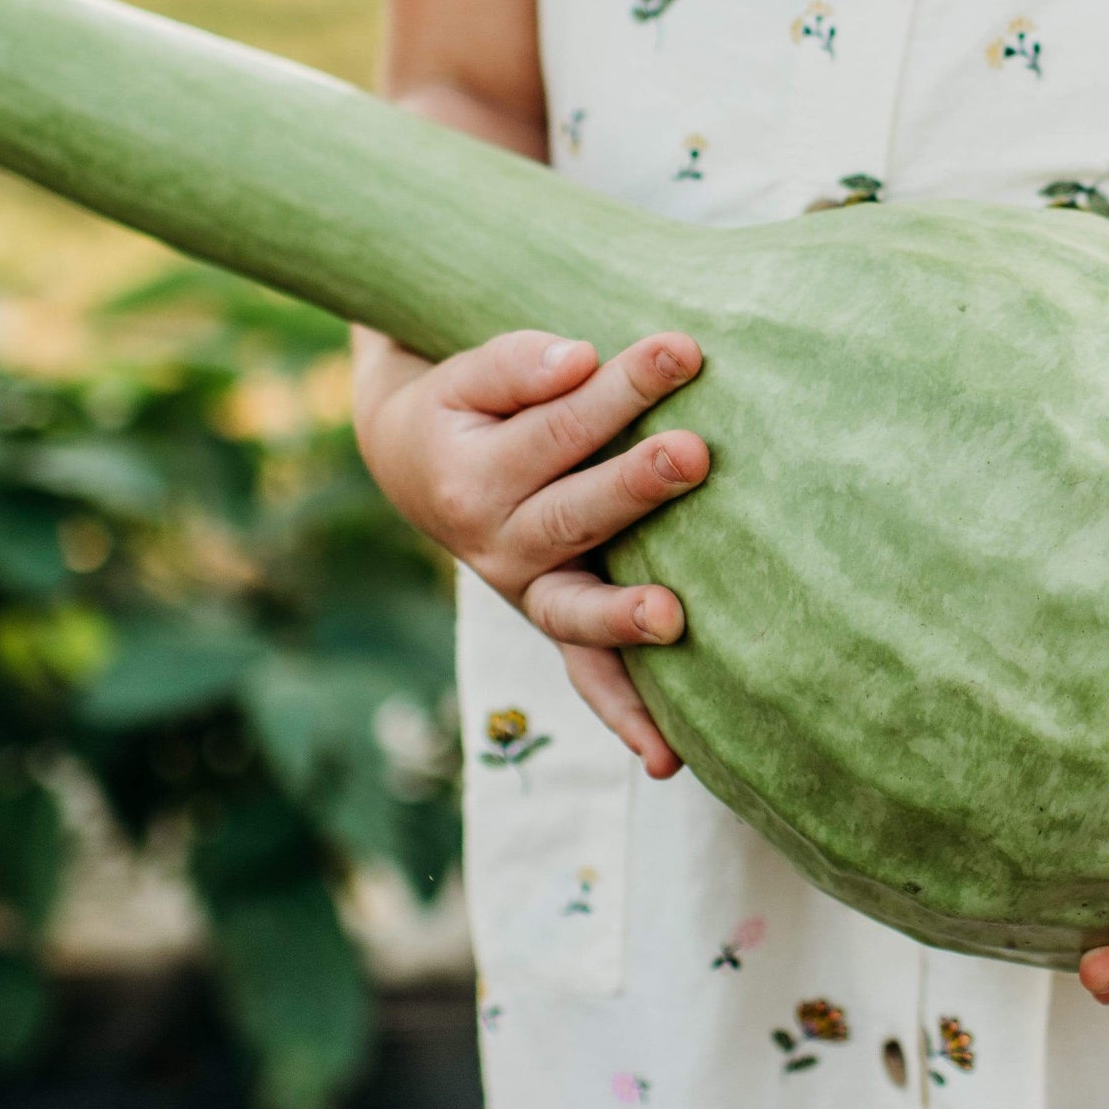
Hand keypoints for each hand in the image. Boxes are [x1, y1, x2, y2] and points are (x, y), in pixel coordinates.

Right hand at [353, 326, 709, 776]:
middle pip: (572, 513)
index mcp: (473, 477)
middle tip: (693, 453)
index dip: (622, 386)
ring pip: (576, 610)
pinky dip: (623, 715)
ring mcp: (527, 593)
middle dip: (634, 485)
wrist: (414, 464)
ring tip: (671, 616)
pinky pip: (587, 676)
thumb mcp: (464, 374)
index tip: (681, 348)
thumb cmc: (460, 406)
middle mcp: (495, 546)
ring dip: (624, 615)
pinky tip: (667, 760)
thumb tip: (580, 359)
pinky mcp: (556, 621)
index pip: (560, 425)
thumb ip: (516, 364)